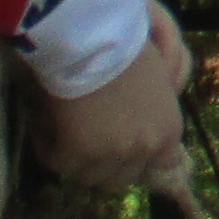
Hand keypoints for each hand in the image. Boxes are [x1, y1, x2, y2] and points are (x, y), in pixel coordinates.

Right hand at [29, 0, 189, 193]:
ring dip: (77, 160)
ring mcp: (109, 155)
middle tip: (92, 141)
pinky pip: (56, 164)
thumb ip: (172, 92)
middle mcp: (143, 149)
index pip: (163, 165)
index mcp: (170, 130)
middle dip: (108, 163)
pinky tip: (46, 128)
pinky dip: (47, 147)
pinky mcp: (75, 155)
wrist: (96, 40)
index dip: (142, 158)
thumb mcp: (168, 67)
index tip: (126, 149)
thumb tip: (164, 107)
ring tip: (69, 133)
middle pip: (121, 178)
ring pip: (89, 177)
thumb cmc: (133, 44)